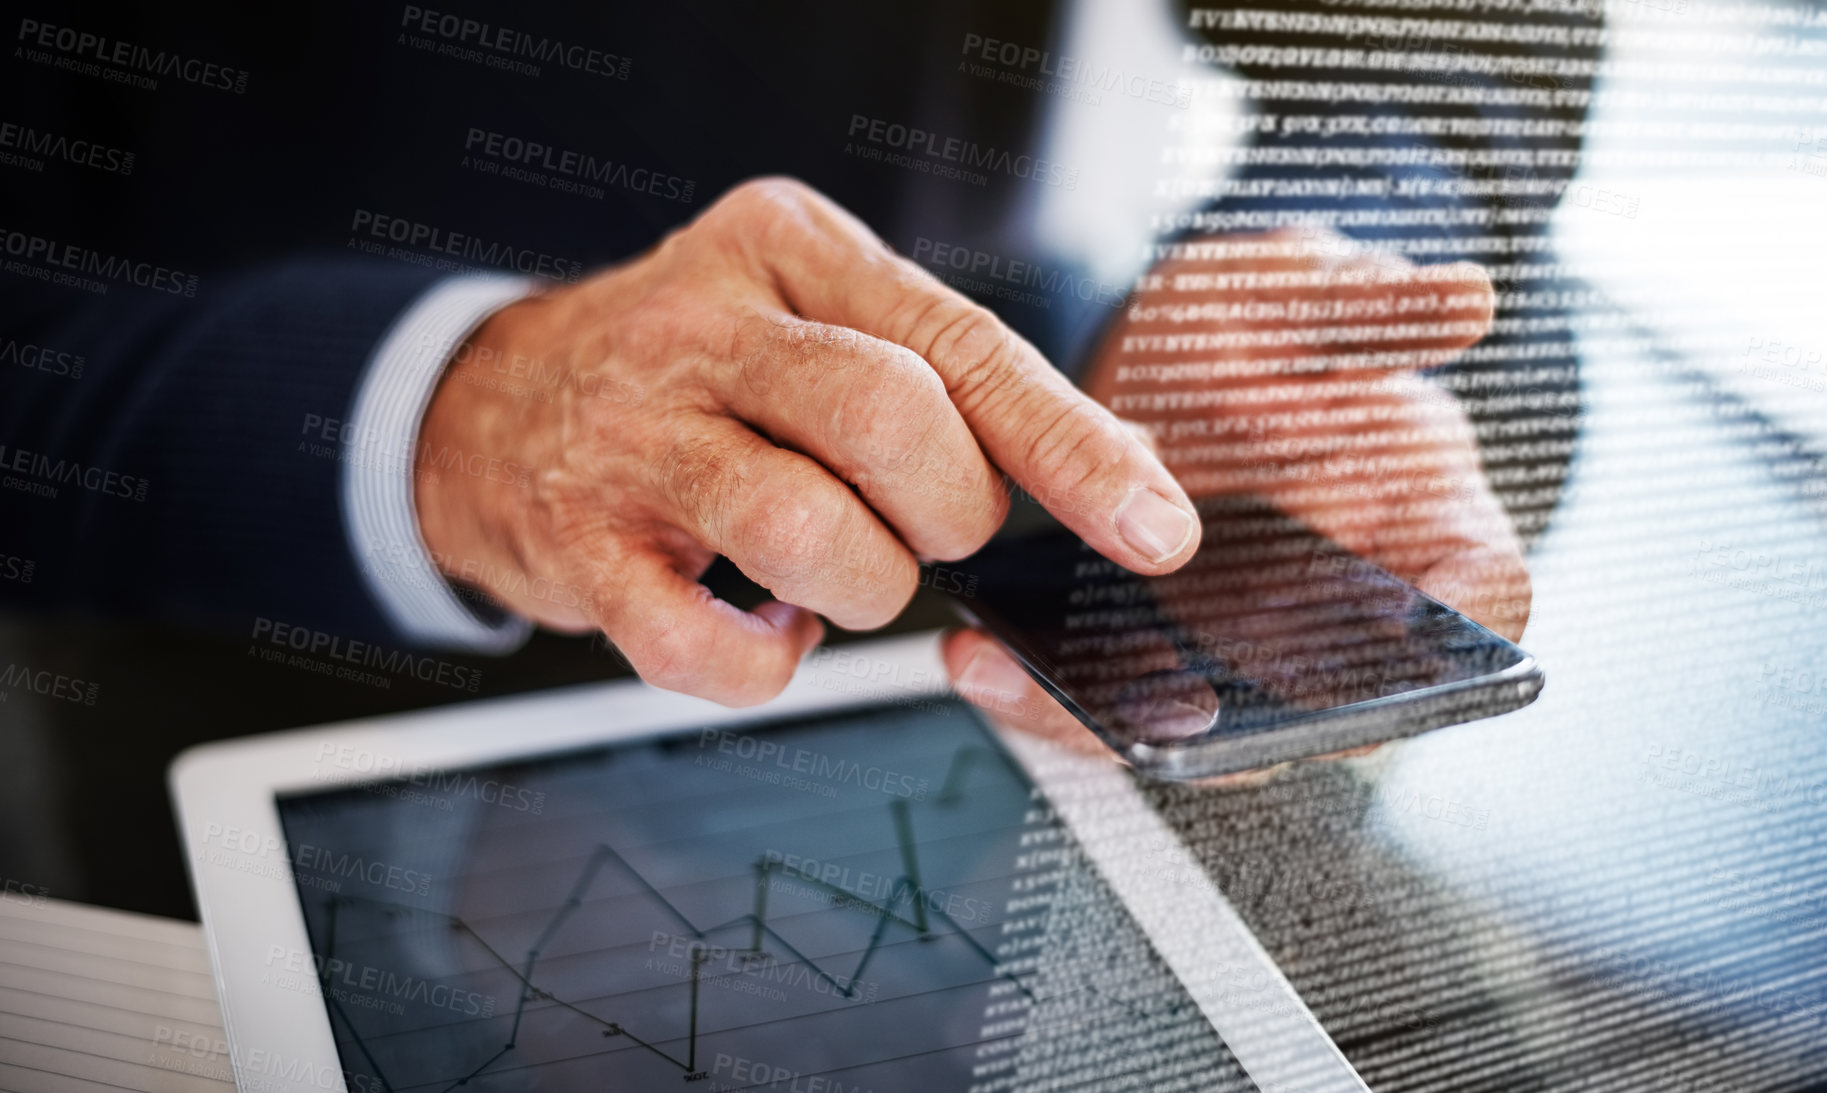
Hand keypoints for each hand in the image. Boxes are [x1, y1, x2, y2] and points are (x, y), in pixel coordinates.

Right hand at [413, 178, 1199, 704]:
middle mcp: (708, 330)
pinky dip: (769, 666)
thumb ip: (948, 376)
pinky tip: (772, 627)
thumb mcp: (814, 314)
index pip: (962, 345)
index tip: (1150, 524)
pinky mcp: (584, 550)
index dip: (1071, 446)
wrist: (495, 408)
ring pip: (804, 530)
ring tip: (843, 572)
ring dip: (865, 587)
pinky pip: (706, 647)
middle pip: (890, 420)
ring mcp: (635, 439)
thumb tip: (1119, 472)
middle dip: (948, 513)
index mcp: (791, 249)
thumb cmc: (695, 373)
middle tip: (928, 527)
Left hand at [946, 225, 1526, 782]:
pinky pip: (1123, 701)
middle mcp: (1348, 609)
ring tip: (1010, 679)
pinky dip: (1052, 695)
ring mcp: (1253, 645)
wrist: (1166, 360)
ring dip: (1114, 720)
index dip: (1469, 633)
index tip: (1412, 643)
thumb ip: (1366, 306)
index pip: (1485, 596)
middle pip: (1327, 708)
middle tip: (1157, 716)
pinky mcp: (1165, 655)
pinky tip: (981, 662)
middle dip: (1241, 722)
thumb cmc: (1254, 329)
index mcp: (1423, 515)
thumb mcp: (1298, 293)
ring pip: (1210, 726)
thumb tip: (1466, 300)